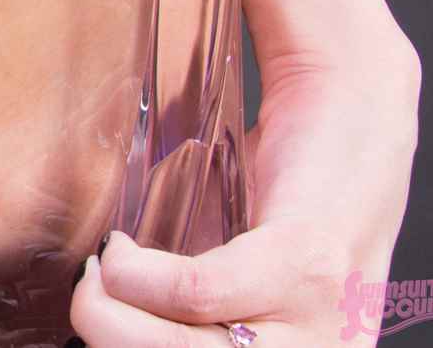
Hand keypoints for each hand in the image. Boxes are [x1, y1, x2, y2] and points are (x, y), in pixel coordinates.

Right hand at [70, 28, 419, 344]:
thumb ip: (189, 300)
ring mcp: (324, 314)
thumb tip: (102, 304)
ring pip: (184, 346)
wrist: (347, 108)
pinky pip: (202, 290)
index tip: (96, 316)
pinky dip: (141, 271)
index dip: (126, 344)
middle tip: (85, 293)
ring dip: (114, 308)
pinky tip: (123, 248)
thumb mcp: (238, 269)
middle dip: (109, 333)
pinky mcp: (310, 258)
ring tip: (102, 269)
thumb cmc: (288, 191)